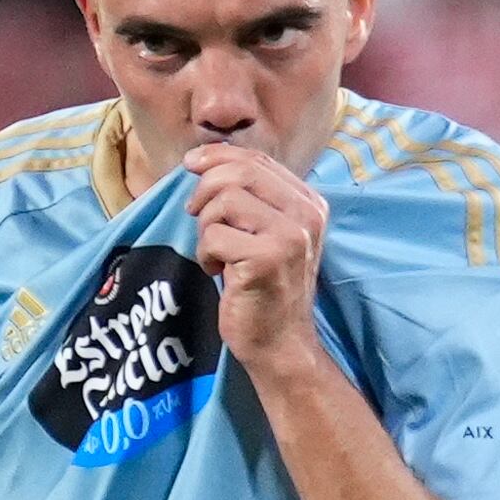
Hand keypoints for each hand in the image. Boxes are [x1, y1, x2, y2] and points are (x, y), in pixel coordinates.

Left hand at [185, 143, 326, 373]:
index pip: (257, 160)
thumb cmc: (265, 287)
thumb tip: (201, 160)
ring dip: (206, 227)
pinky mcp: (267, 259)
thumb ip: (249, 196)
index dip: (217, 155)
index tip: (189, 163)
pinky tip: (218, 272)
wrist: (280, 343)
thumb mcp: (266, 233)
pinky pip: (214, 236)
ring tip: (217, 253)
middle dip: (205, 189)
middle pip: (239, 172)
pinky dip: (206, 254)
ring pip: (223, 202)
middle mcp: (307, 215)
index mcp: (309, 203)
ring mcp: (291, 236)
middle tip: (195, 214)